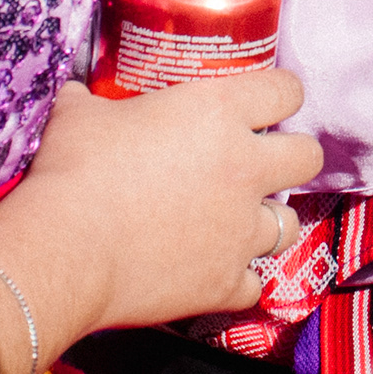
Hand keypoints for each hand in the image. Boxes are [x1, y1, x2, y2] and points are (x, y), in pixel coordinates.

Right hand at [0, 71, 322, 338]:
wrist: (63, 250)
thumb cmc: (72, 171)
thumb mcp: (79, 114)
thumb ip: (94, 100)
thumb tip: (77, 94)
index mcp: (219, 113)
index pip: (286, 91)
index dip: (279, 95)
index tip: (265, 104)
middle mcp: (245, 169)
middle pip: (309, 156)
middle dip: (291, 158)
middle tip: (258, 165)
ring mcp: (241, 230)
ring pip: (288, 224)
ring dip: (265, 221)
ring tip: (234, 223)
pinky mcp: (226, 282)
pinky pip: (254, 283)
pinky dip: (237, 278)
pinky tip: (211, 272)